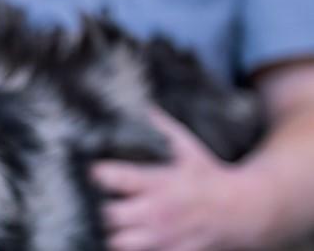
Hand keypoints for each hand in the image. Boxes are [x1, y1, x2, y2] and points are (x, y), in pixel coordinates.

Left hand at [92, 108, 260, 250]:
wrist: (244, 211)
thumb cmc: (207, 174)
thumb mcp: (186, 146)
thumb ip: (158, 126)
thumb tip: (136, 103)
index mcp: (161, 181)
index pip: (118, 178)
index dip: (101, 174)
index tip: (96, 170)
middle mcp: (160, 211)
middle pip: (112, 215)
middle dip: (103, 207)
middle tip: (107, 199)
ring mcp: (166, 237)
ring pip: (120, 242)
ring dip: (116, 232)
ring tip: (119, 221)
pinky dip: (133, 247)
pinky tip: (133, 235)